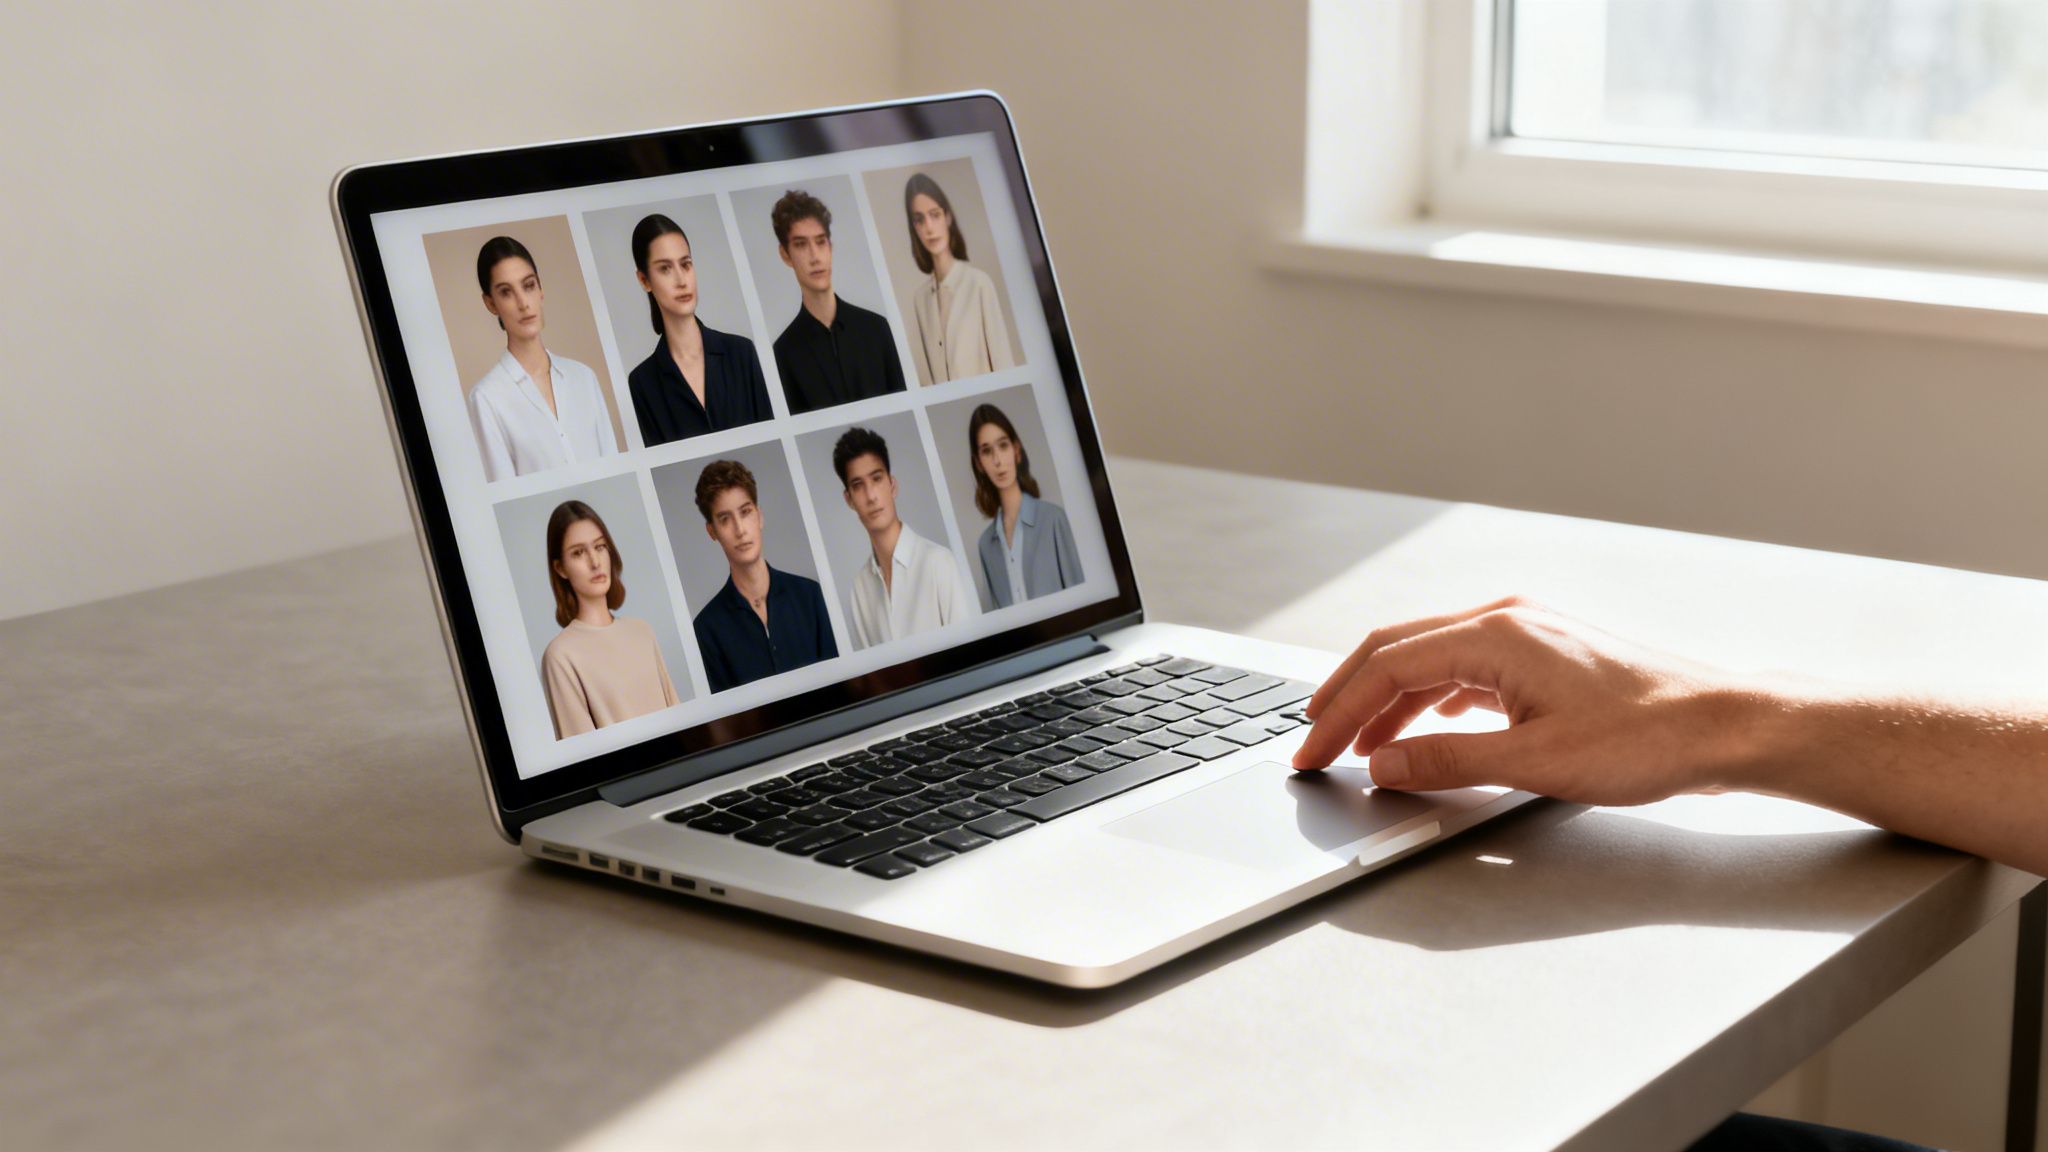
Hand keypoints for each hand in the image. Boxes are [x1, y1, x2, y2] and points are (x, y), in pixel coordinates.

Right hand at [1292, 598, 1745, 805]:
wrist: (1725, 725)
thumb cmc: (1648, 738)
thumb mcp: (1536, 762)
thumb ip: (1448, 760)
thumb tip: (1382, 763)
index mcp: (1495, 635)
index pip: (1387, 668)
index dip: (1339, 713)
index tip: (1312, 751)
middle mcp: (1504, 621)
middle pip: (1396, 651)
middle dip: (1346, 699)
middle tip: (1313, 742)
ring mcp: (1525, 634)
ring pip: (1428, 659)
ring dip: (1386, 702)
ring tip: (1357, 745)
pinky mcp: (1542, 655)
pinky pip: (1463, 669)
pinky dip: (1427, 699)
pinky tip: (1422, 729)